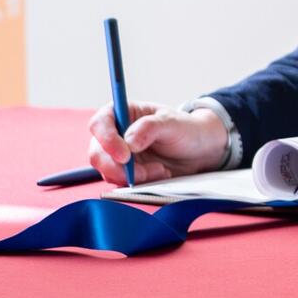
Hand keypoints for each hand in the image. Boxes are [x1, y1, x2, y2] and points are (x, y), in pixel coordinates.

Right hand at [85, 101, 228, 184]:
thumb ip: (149, 128)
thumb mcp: (172, 123)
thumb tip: (128, 143)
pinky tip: (160, 174)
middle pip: (97, 153)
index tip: (125, 155)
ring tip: (161, 170)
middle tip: (141, 173)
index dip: (106, 139)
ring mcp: (118, 156)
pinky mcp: (126, 173)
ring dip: (133, 176)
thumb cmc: (186, 129)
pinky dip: (140, 183)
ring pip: (108, 172)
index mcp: (122, 113)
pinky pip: (122, 183)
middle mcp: (115, 134)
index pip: (100, 123)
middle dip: (117, 167)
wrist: (200, 150)